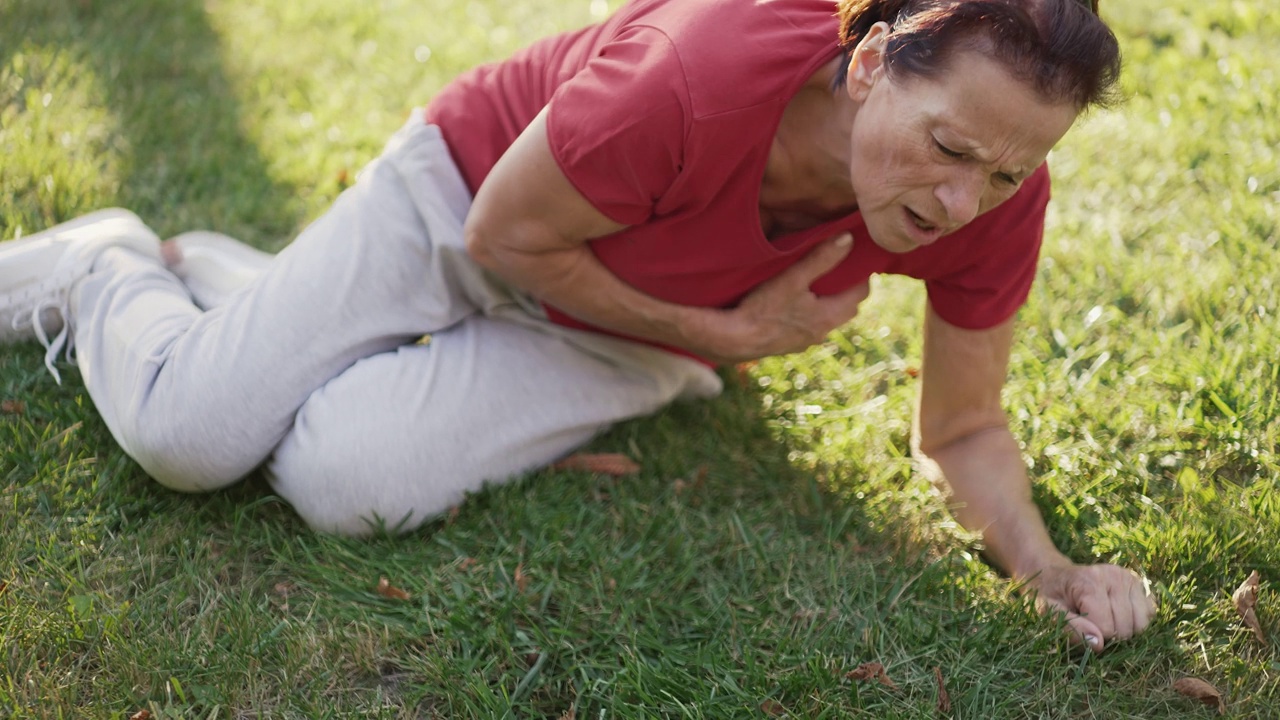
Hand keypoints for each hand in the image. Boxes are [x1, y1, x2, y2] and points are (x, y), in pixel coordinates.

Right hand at [706, 234, 868, 362]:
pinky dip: (808, 313)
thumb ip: (822, 258)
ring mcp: (804, 342)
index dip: (862, 275)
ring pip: (826, 319)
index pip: (860, 293)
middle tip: (839, 267)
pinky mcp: (787, 345)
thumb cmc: (762, 308)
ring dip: (826, 302)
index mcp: (828, 317)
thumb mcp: (793, 278)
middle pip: (846, 308)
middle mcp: (821, 333)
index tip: (857, 258)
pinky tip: (793, 303)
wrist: (732, 340)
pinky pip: (807, 326)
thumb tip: (849, 239)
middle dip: (846, 289)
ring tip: (816, 283)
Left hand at [1024, 562, 1156, 651]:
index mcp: (1090, 581)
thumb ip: (1069, 628)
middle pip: (1126, 628)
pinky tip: (1117, 614)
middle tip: (1090, 621)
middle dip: (1109, 635)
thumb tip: (1099, 645)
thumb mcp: (1046, 612)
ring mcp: (1129, 579)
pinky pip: (1150, 614)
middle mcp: (1114, 576)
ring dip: (1124, 629)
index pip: (1107, 628)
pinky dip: (1135, 621)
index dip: (1092, 635)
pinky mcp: (1139, 584)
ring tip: (1103, 618)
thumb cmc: (1049, 595)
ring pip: (1141, 624)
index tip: (1078, 625)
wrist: (1054, 575)